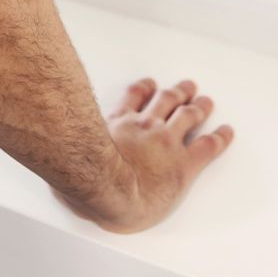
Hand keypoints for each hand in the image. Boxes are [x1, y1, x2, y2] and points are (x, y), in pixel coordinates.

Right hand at [57, 77, 234, 233]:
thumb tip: (50, 170)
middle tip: (188, 87)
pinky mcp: (184, 165)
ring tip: (207, 101)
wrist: (109, 193)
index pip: (136, 96)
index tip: (153, 85)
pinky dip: (221, 137)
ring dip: (200, 106)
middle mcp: (145, 126)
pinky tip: (227, 132)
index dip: (147, 88)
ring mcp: (166, 143)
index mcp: (118, 123)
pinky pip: (208, 146)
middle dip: (179, 91)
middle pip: (167, 99)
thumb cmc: (84, 180)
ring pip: (189, 115)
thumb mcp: (65, 160)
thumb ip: (63, 159)